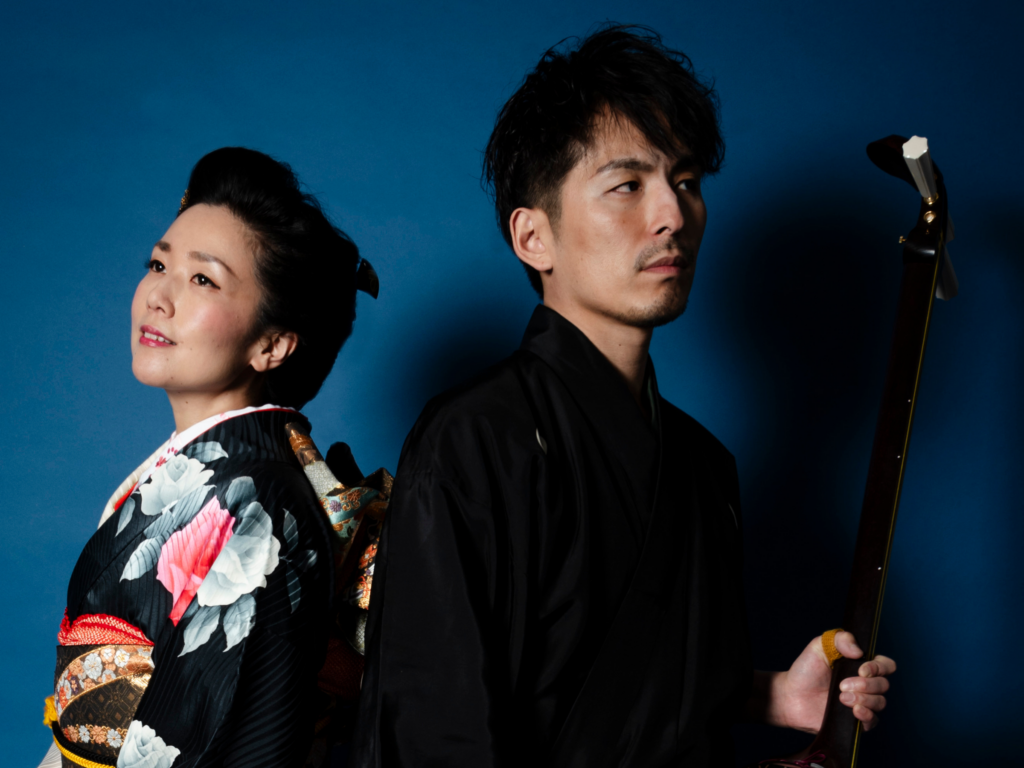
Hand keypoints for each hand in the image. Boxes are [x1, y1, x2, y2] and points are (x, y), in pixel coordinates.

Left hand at [766, 631, 895, 732]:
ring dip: (863, 699)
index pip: (885, 665)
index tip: (861, 669)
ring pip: (880, 702)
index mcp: (860, 665)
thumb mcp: (818, 646)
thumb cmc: (806, 670)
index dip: (879, 667)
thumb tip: (859, 651)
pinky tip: (853, 711)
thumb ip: (839, 639)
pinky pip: (873, 721)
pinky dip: (866, 715)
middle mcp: (865, 684)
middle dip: (866, 685)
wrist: (791, 696)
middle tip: (842, 685)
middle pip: (884, 685)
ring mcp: (862, 702)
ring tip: (841, 698)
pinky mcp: (856, 720)